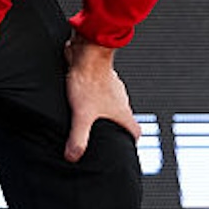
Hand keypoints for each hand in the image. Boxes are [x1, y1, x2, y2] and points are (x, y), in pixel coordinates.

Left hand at [64, 33, 140, 162]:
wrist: (87, 52)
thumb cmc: (90, 79)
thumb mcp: (82, 114)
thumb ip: (78, 137)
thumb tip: (73, 156)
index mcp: (122, 111)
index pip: (135, 131)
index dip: (131, 140)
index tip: (127, 147)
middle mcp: (120, 99)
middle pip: (123, 117)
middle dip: (115, 127)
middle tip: (104, 136)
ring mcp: (112, 87)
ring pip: (112, 104)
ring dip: (104, 112)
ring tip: (90, 119)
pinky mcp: (101, 78)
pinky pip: (100, 92)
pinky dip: (94, 98)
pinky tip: (81, 99)